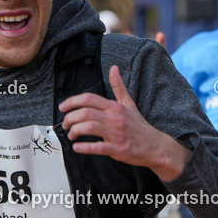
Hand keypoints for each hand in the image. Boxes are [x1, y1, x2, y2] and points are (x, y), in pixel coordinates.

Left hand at [59, 65, 189, 180]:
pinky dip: (84, 147)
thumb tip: (114, 68)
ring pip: (89, 128)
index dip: (72, 101)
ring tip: (71, 135)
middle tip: (65, 124)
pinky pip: (98, 147)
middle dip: (70, 118)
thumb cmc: (139, 126)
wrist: (155, 146)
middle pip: (86, 113)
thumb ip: (118, 86)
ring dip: (75, 131)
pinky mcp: (118, 149)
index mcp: (115, 107)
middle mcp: (115, 118)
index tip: (62, 107)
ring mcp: (116, 134)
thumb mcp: (128, 103)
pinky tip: (77, 147)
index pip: (89, 99)